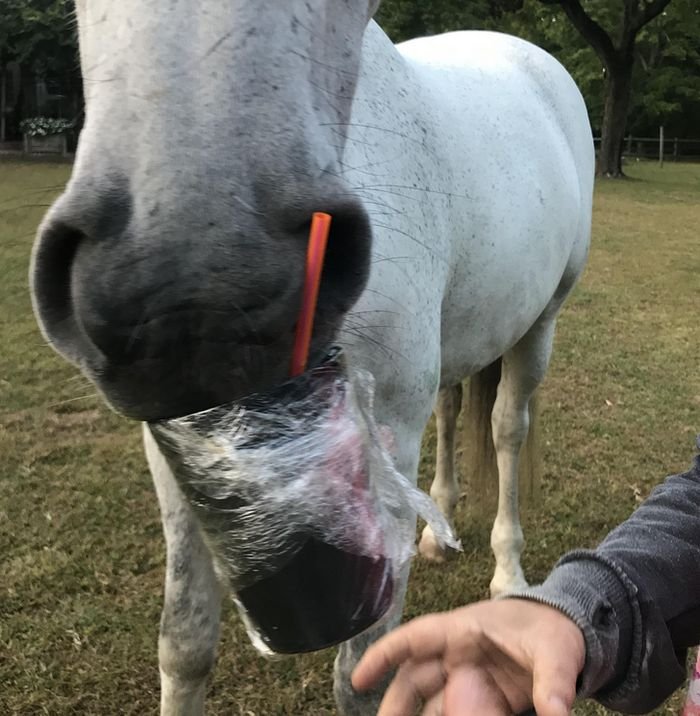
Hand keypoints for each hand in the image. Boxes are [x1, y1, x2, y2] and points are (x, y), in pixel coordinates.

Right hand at [351, 599, 584, 715]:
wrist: (567, 630)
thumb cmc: (552, 629)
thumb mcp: (556, 651)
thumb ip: (554, 684)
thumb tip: (556, 715)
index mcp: (464, 631)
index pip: (415, 639)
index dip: (384, 655)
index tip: (358, 680)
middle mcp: (457, 653)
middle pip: (415, 678)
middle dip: (395, 705)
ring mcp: (469, 676)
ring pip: (430, 700)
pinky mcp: (484, 697)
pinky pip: (456, 713)